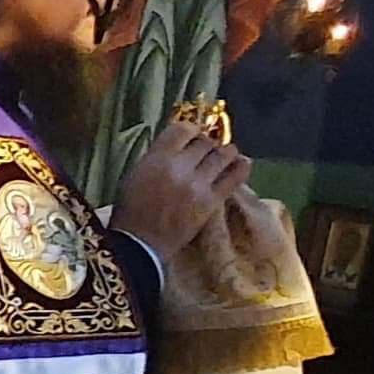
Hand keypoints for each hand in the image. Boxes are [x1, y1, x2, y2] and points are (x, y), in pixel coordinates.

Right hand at [112, 117, 248, 254]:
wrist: (140, 245)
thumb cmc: (132, 210)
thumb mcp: (137, 173)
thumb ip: (159, 156)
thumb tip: (182, 145)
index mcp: (157, 158)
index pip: (183, 129)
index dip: (191, 130)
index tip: (192, 136)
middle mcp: (180, 166)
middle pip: (205, 141)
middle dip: (206, 144)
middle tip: (205, 151)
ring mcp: (198, 184)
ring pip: (223, 154)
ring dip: (225, 152)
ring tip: (223, 156)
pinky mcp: (212, 201)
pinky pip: (235, 177)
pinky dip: (240, 167)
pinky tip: (241, 164)